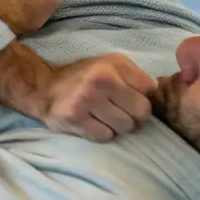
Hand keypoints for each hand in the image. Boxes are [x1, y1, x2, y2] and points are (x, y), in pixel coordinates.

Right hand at [39, 52, 156, 141]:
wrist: (44, 88)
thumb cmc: (83, 76)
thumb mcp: (109, 63)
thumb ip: (134, 73)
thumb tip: (154, 91)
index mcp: (109, 68)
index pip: (148, 90)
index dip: (142, 94)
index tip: (131, 95)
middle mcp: (98, 84)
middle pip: (141, 113)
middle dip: (134, 114)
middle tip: (121, 110)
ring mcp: (85, 103)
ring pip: (125, 127)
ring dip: (119, 125)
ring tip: (106, 116)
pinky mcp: (75, 121)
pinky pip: (106, 136)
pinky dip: (103, 132)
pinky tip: (94, 123)